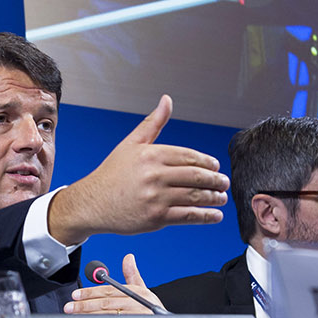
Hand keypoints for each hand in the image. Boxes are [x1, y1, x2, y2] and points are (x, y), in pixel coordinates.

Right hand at [48, 95, 228, 244]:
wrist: (92, 203)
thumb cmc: (113, 173)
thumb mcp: (131, 143)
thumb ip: (153, 123)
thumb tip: (167, 99)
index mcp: (151, 154)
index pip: (189, 156)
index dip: (207, 162)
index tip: (216, 166)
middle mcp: (155, 175)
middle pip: (196, 176)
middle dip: (215, 181)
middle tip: (225, 183)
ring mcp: (156, 198)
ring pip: (194, 196)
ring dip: (214, 198)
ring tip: (222, 198)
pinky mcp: (156, 218)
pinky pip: (187, 216)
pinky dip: (205, 216)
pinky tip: (215, 215)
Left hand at [63, 253, 164, 314]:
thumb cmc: (150, 307)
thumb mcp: (143, 289)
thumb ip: (132, 274)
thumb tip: (128, 257)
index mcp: (135, 291)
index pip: (108, 290)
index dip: (91, 292)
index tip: (76, 294)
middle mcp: (135, 303)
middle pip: (105, 304)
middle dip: (85, 305)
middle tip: (70, 306)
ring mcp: (135, 317)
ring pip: (107, 316)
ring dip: (89, 316)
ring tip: (75, 315)